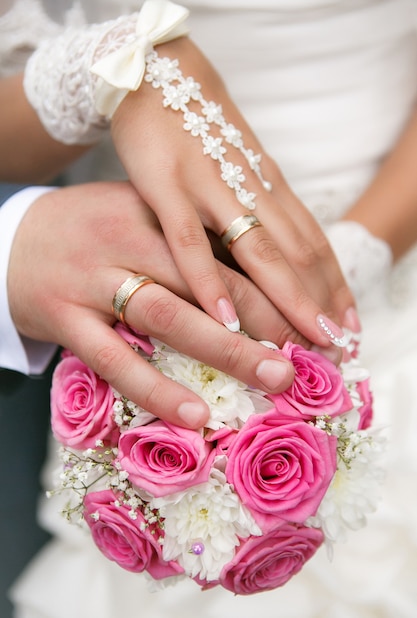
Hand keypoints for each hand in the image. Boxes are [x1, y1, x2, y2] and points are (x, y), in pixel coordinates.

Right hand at [8, 181, 296, 428]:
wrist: (10, 241)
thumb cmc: (89, 233)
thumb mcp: (137, 216)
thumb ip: (188, 240)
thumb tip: (257, 281)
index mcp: (152, 208)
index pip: (225, 245)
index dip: (275, 281)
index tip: (314, 314)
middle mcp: (124, 238)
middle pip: (207, 279)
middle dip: (267, 317)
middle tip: (312, 349)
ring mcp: (91, 279)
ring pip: (168, 315)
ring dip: (226, 351)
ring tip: (274, 378)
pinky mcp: (63, 318)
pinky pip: (114, 358)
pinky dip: (156, 387)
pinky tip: (195, 414)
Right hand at [111, 36, 356, 347]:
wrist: (155, 71)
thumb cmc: (197, 130)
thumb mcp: (237, 169)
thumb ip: (256, 210)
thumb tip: (275, 260)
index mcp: (267, 186)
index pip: (313, 242)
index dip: (335, 285)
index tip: (348, 324)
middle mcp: (250, 188)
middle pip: (296, 252)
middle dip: (320, 301)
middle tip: (338, 347)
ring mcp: (210, 187)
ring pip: (257, 249)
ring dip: (285, 298)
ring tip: (303, 341)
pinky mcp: (166, 187)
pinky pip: (191, 240)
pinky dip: (208, 280)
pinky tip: (224, 317)